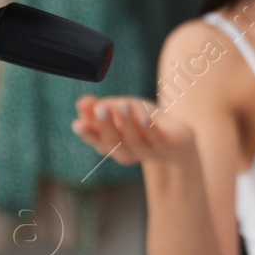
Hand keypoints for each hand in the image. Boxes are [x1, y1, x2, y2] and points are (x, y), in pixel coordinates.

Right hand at [71, 94, 195, 166]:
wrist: (176, 139)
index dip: (87, 133)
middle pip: (114, 142)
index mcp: (112, 144)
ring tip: (122, 105)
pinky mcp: (168, 146)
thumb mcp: (120, 110)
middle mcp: (128, 152)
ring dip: (127, 122)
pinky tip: (143, 116)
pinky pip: (157, 138)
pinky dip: (148, 128)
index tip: (78, 124)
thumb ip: (100, 108)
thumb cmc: (143, 123)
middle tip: (100, 109)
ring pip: (135, 140)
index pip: (96, 140)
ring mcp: (148, 151)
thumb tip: (82, 103)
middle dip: (106, 125)